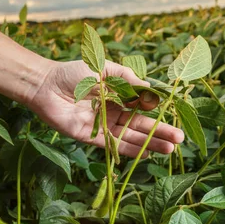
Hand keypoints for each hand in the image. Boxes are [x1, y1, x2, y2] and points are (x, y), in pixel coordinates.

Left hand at [28, 60, 183, 156]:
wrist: (45, 85)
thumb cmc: (73, 72)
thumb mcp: (104, 69)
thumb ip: (126, 78)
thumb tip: (149, 89)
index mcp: (116, 96)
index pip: (141, 108)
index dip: (157, 114)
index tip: (175, 118)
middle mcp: (112, 112)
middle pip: (140, 125)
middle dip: (159, 133)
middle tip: (179, 140)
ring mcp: (102, 126)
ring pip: (129, 137)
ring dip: (149, 144)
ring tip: (169, 150)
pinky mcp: (90, 137)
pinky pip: (112, 146)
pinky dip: (128, 150)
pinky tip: (145, 153)